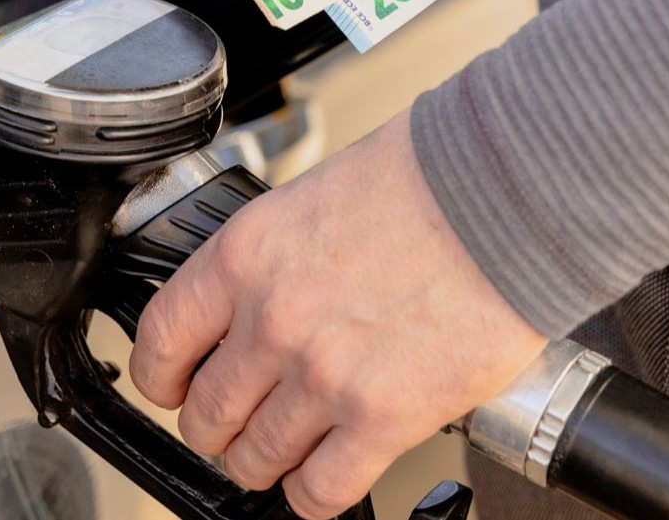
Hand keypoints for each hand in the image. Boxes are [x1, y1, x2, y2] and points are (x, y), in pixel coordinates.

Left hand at [130, 111, 546, 518]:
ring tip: (289, 447)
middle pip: (206, 413)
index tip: (175, 386)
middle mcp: (273, 321)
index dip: (163, 378)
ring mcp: (324, 376)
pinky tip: (326, 473)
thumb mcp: (312, 199)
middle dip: (219, 425)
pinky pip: (320, 491)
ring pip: (255, 459)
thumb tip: (254, 304)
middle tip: (243, 419)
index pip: (160, 341)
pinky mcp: (384, 418)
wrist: (508, 194)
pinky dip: (313, 493)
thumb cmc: (429, 180)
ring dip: (264, 461)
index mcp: (245, 257)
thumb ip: (272, 261)